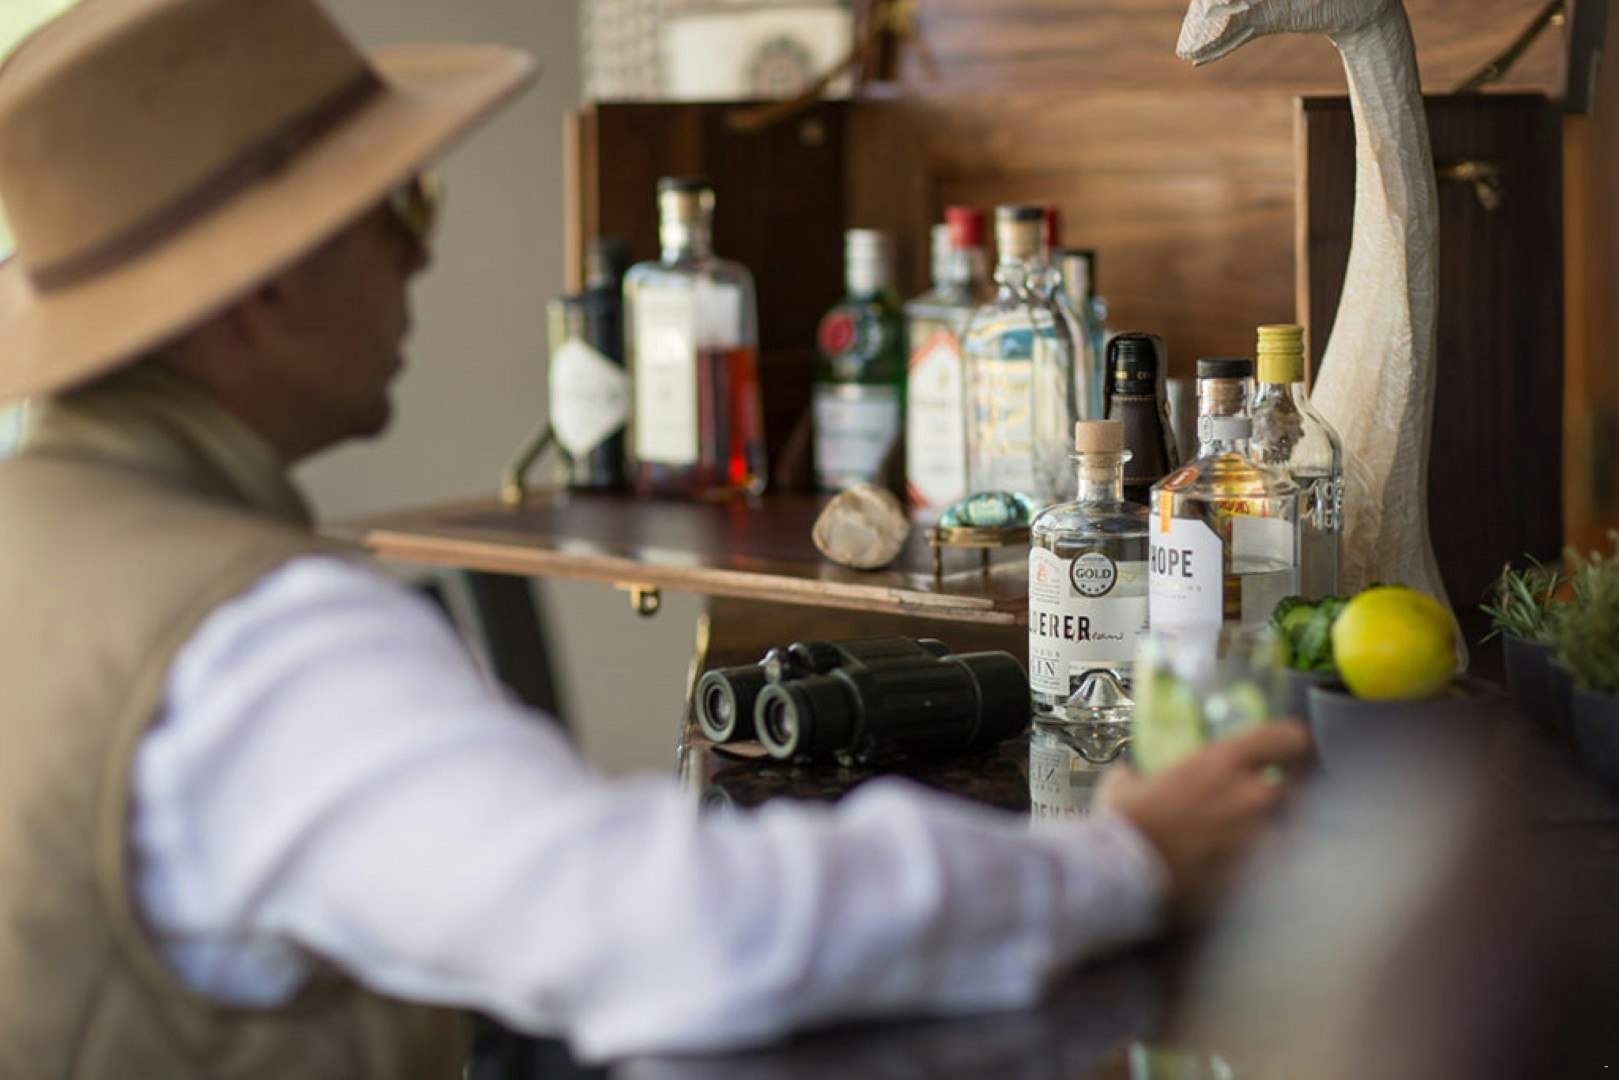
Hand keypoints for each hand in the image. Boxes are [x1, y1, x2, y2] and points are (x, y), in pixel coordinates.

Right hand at [1097, 722, 1312, 925]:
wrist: (1121, 879)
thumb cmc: (1122, 826)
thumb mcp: (1123, 787)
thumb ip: (1136, 778)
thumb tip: (1129, 778)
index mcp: (1223, 762)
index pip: (1288, 738)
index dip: (1293, 744)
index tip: (1290, 753)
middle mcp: (1251, 796)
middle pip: (1301, 789)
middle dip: (1290, 796)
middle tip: (1271, 803)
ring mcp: (1258, 840)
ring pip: (1292, 833)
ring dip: (1279, 835)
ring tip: (1256, 845)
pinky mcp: (1256, 879)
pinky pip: (1276, 871)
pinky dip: (1266, 871)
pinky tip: (1246, 875)